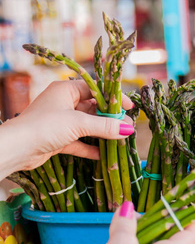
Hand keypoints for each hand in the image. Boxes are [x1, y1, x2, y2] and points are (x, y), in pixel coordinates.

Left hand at [0, 80, 133, 178]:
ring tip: (121, 139)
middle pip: (93, 109)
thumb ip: (105, 126)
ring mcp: (61, 122)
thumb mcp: (78, 123)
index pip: (95, 89)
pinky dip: (91, 147)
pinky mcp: (58, 139)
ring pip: (88, 126)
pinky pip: (80, 141)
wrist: (16, 149)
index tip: (129, 107)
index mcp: (66, 90)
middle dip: (111, 118)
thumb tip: (129, 129)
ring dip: (103, 133)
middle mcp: (64, 103)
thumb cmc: (45, 126)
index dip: (113, 98)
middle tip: (128, 126)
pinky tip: (104, 154)